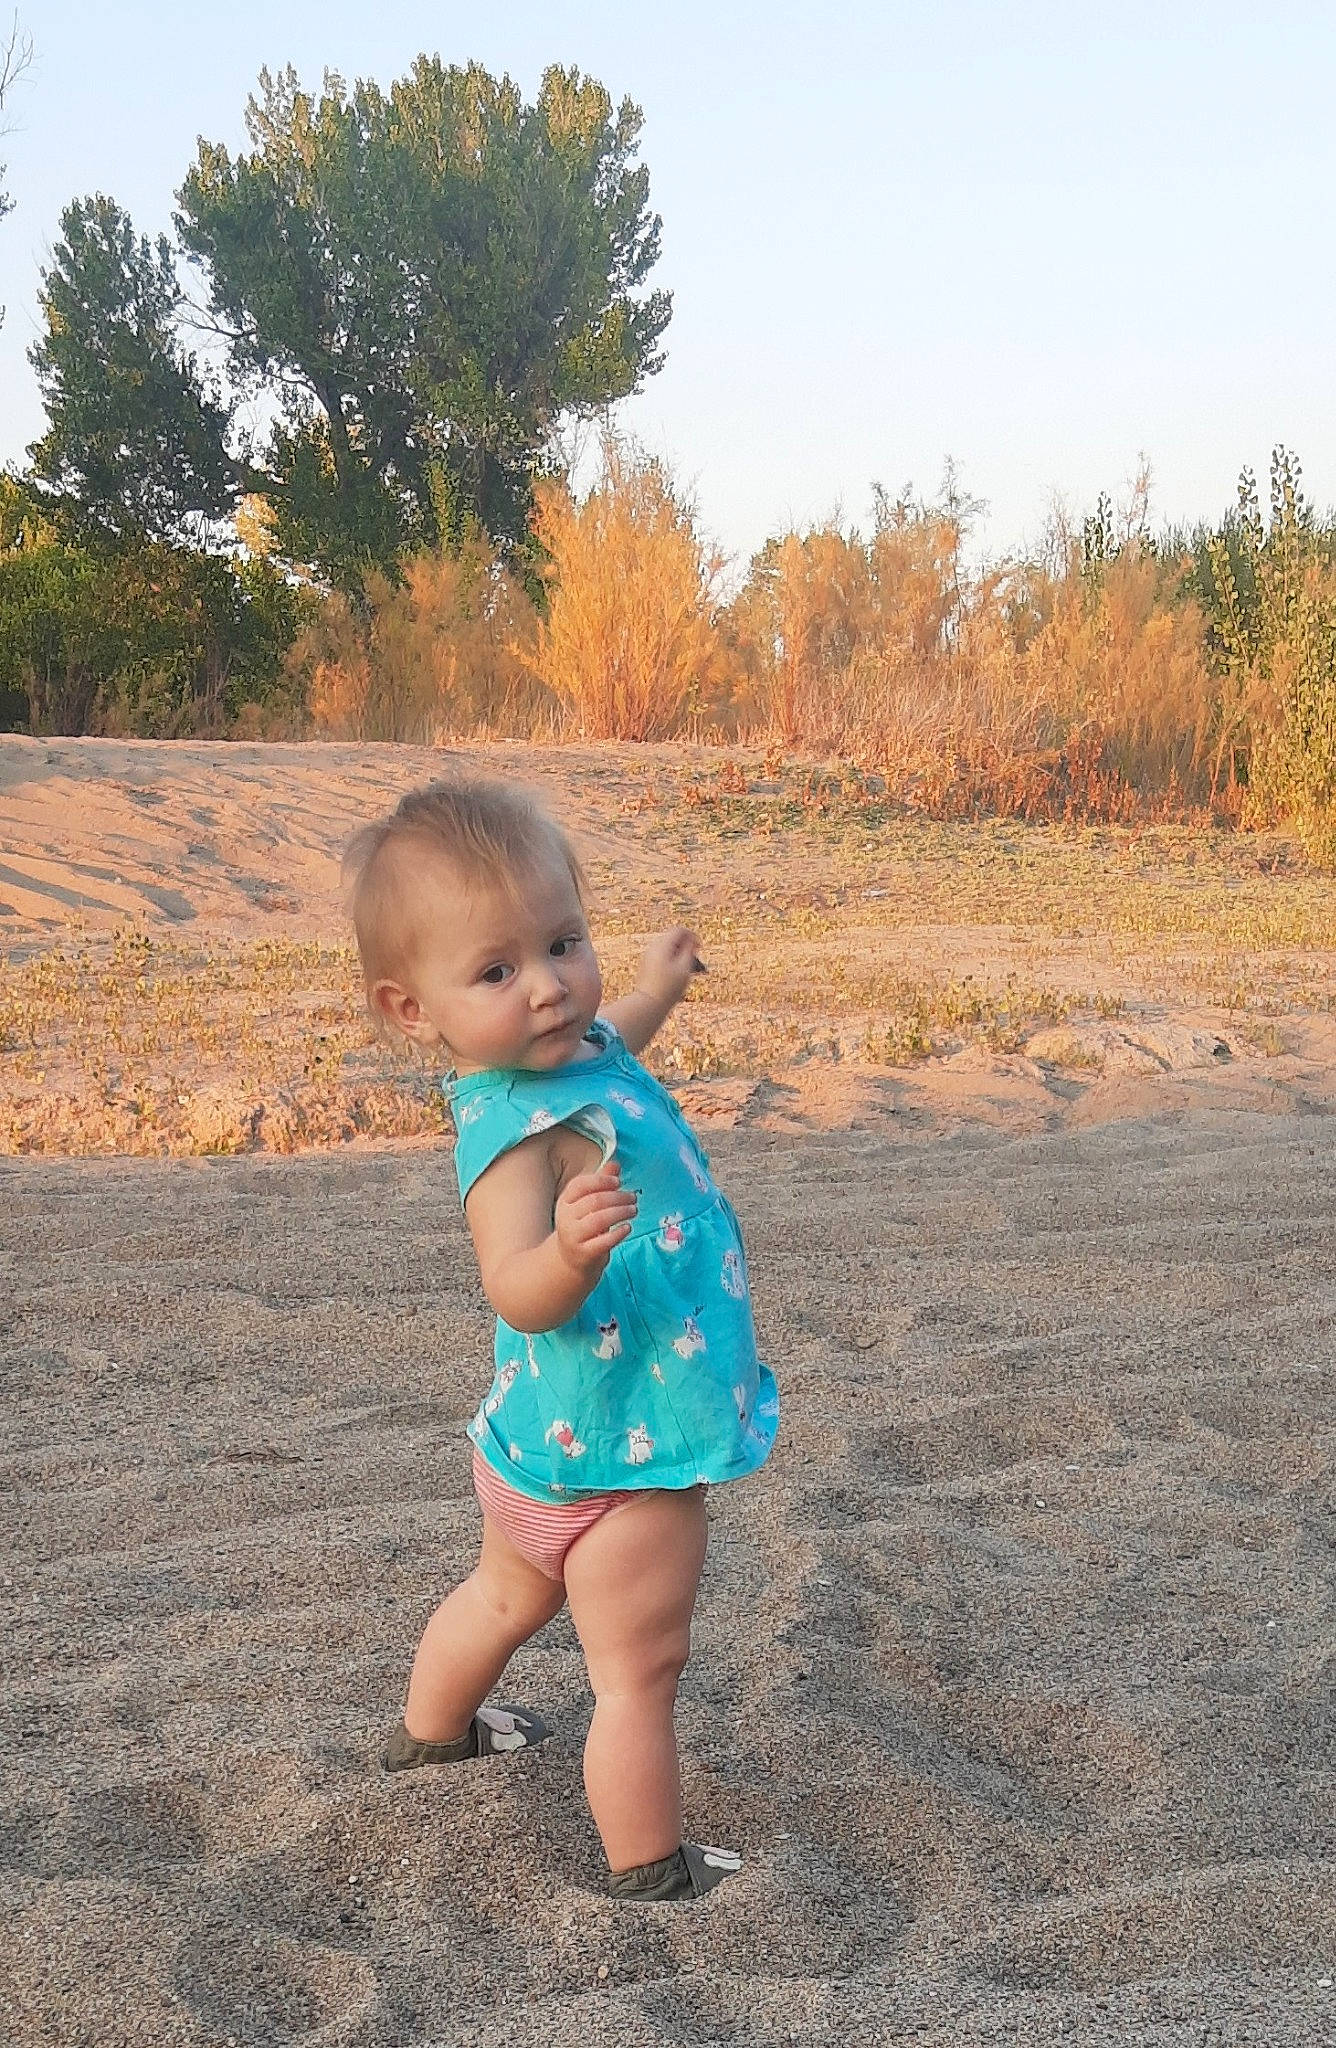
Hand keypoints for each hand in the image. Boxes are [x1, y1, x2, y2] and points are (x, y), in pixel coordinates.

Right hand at [554, 1158, 637, 1272]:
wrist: (570, 1259)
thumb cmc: (583, 1225)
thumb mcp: (588, 1203)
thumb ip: (601, 1183)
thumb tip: (615, 1164)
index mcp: (565, 1201)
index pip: (579, 1185)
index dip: (601, 1181)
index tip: (618, 1182)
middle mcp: (566, 1217)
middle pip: (594, 1201)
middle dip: (618, 1197)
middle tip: (633, 1197)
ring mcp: (574, 1236)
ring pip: (599, 1219)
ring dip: (621, 1212)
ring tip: (634, 1210)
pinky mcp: (584, 1253)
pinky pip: (603, 1241)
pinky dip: (618, 1233)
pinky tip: (628, 1227)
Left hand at [635, 925, 704, 1008]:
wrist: (648, 1004)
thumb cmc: (668, 988)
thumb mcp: (685, 968)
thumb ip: (689, 951)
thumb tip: (691, 941)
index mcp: (662, 945)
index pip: (679, 930)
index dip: (692, 936)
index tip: (700, 947)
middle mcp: (653, 948)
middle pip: (672, 939)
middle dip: (685, 946)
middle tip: (696, 959)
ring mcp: (648, 957)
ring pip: (667, 948)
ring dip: (679, 955)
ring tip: (688, 969)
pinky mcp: (646, 966)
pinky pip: (661, 957)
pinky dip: (671, 961)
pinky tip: (677, 975)